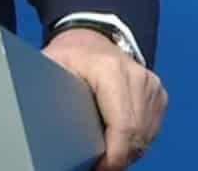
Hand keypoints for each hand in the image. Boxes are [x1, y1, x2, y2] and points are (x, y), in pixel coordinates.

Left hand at [43, 28, 166, 168]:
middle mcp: (137, 76)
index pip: (123, 126)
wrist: (92, 39)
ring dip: (128, 152)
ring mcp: (151, 85)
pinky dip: (136, 142)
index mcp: (110, 70)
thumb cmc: (69, 57)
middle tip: (98, 167)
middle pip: (136, 135)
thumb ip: (48, 91)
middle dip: (118, 158)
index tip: (97, 168)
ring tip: (105, 155)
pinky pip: (152, 130)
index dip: (112, 156)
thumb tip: (39, 119)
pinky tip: (117, 143)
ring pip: (146, 136)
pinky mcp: (158, 95)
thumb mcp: (51, 67)